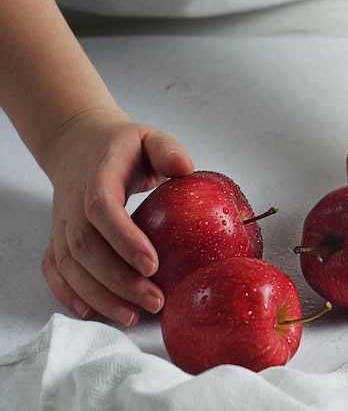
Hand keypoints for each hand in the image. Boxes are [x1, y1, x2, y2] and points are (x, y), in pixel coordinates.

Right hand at [40, 109, 193, 325]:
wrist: (79, 144)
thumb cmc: (122, 147)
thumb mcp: (148, 137)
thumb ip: (167, 150)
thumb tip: (186, 168)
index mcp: (97, 174)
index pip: (102, 208)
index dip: (124, 239)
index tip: (153, 265)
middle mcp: (73, 201)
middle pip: (86, 247)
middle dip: (119, 280)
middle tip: (156, 301)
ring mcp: (62, 221)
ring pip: (69, 264)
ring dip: (99, 295)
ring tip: (133, 317)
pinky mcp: (58, 236)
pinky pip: (54, 268)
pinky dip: (68, 293)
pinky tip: (93, 313)